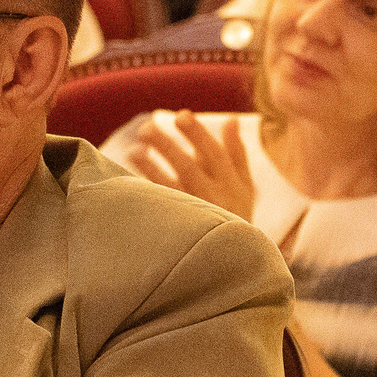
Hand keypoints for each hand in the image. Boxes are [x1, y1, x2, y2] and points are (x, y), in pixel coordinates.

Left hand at [124, 111, 255, 221]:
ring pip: (172, 188)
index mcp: (232, 184)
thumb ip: (237, 153)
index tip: (181, 115)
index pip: (214, 154)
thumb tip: (230, 119)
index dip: (198, 134)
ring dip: (152, 168)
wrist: (233, 261)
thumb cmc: (238, 215)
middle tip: (146, 128)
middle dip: (168, 147)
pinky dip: (148, 192)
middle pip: (189, 168)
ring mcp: (197, 215)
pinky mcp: (181, 230)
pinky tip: (131, 179)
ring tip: (134, 150)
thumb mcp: (245, 186)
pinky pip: (162, 209)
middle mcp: (215, 198)